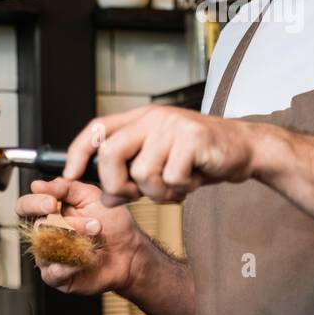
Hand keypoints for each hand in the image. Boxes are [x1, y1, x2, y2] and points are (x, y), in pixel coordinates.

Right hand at [15, 176, 141, 294]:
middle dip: (62, 223)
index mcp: (49, 212)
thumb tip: (37, 185)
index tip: (52, 202)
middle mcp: (46, 234)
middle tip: (82, 223)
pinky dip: (70, 263)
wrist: (130, 249)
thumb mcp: (91, 195)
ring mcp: (49, 255)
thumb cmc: (112, 222)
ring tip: (96, 234)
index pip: (25, 206)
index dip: (34, 203)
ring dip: (74, 240)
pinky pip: (53, 272)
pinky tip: (86, 255)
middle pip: (35, 227)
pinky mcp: (57, 276)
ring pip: (46, 249)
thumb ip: (65, 187)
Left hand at [63, 106, 269, 204]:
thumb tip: (105, 197)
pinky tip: (194, 180)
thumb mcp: (162, 164)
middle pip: (111, 154)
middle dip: (118, 185)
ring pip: (143, 173)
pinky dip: (181, 189)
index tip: (68, 174)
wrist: (244, 149)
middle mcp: (154, 118)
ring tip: (179, 183)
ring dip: (160, 191)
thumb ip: (132, 175)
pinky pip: (171, 178)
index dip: (78, 152)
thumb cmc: (201, 157)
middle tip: (137, 194)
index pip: (97, 129)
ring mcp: (173, 126)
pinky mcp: (192, 138)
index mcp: (142, 119)